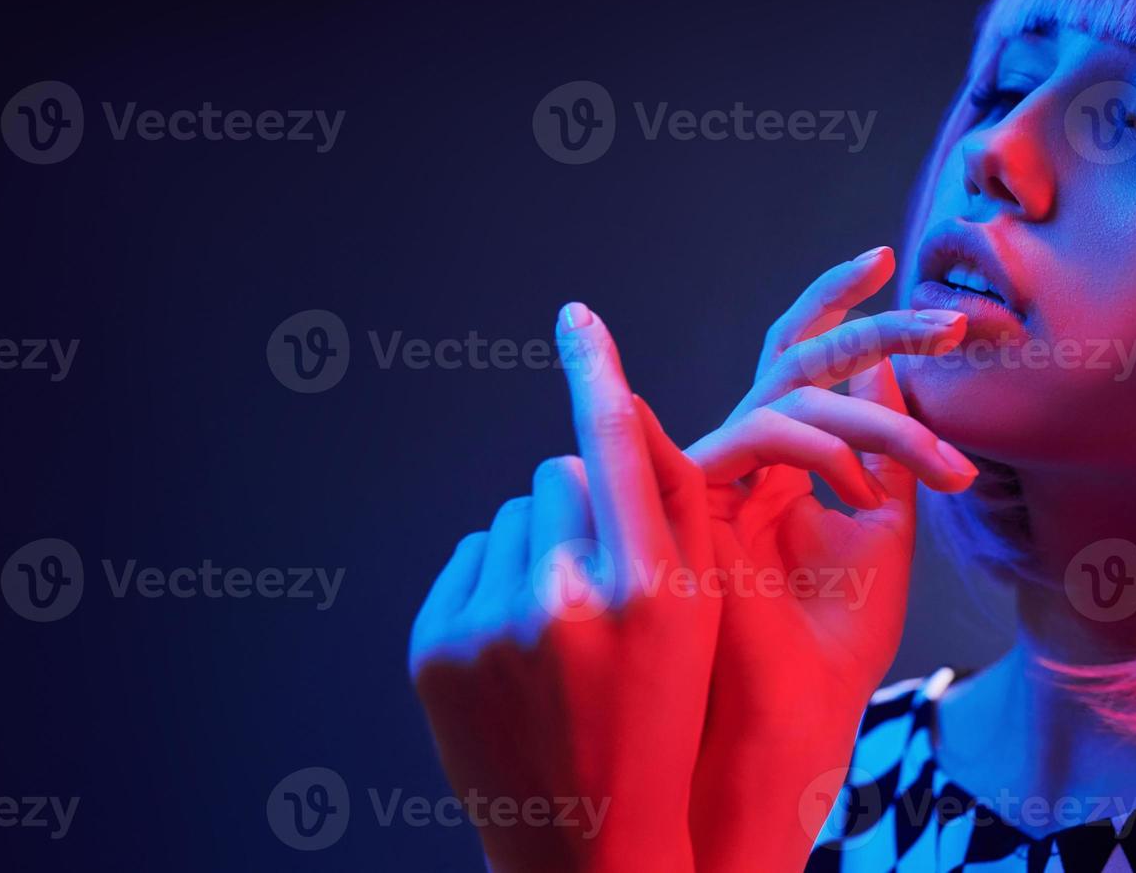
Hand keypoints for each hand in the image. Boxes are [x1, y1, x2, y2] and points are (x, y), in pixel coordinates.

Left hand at [409, 302, 719, 872]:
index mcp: (644, 590)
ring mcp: (487, 624)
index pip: (612, 443)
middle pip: (560, 474)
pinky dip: (496, 581)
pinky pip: (471, 557)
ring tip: (564, 627)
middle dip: (585, 507)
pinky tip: (520, 643)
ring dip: (540, 545)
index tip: (574, 316)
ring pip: (514, 516)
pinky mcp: (433, 645)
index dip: (595, 369)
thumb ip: (681, 510)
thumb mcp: (702, 620)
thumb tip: (628, 411)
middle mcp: (561, 599)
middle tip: (606, 586)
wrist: (588, 841)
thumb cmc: (664, 719)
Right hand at [684, 246, 977, 869]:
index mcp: (780, 459)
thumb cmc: (836, 638)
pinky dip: (828, 448)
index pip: (798, 359)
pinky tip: (866, 495)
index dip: (833, 301)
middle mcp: (742, 454)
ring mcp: (717, 470)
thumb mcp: (884, 526)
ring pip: (794, 388)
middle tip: (954, 324)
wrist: (795, 717)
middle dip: (877, 326)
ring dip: (885, 419)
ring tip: (946, 473)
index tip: (886, 256)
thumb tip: (896, 371)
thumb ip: (886, 449)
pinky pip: (765, 429)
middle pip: (796, 353)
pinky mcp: (695, 493)